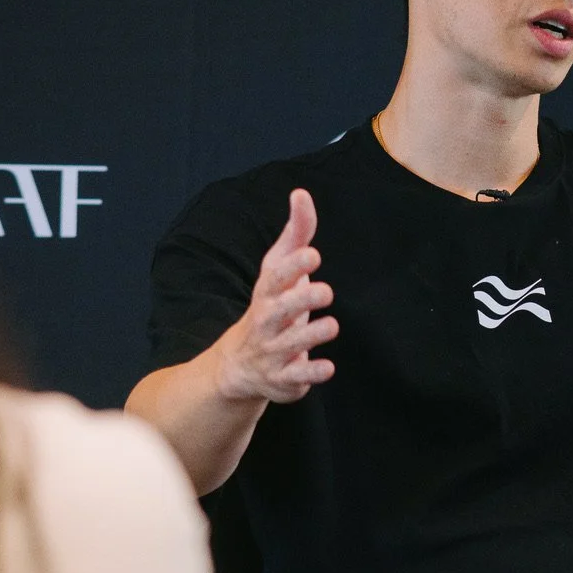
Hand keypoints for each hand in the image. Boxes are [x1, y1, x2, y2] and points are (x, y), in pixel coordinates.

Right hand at [213, 189, 336, 405]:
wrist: (240, 365)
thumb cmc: (271, 306)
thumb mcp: (278, 271)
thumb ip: (295, 235)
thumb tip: (301, 194)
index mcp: (267, 294)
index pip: (275, 277)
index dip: (293, 265)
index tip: (313, 254)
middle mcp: (267, 322)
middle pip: (280, 310)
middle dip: (301, 299)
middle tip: (326, 291)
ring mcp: (273, 352)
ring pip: (291, 344)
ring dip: (312, 334)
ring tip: (331, 325)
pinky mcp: (283, 379)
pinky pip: (297, 378)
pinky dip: (311, 374)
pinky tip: (327, 367)